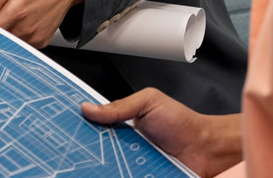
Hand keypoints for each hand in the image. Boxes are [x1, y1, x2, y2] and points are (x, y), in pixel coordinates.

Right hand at [81, 89, 242, 177]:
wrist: (205, 149)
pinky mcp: (138, 175)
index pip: (95, 127)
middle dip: (89, 149)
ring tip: (104, 161)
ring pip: (107, 166)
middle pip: (97, 150)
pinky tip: (116, 171)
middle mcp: (123, 145)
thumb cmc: (181, 123)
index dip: (82, 128)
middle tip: (81, 149)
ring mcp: (130, 164)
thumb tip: (88, 108)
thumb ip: (119, 106)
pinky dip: (117, 174)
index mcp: (122, 124)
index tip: (68, 128)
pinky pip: (121, 175)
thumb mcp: (148, 102)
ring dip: (103, 165)